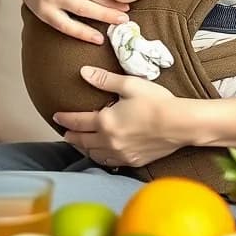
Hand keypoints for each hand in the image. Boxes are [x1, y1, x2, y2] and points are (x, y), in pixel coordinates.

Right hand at [6, 0, 129, 44]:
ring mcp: (45, 4)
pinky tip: (94, 38)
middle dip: (107, 14)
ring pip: (73, 21)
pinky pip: (61, 27)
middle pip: (85, 7)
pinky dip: (78, 34)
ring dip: (95, 28)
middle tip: (125, 18)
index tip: (126, 2)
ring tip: (113, 30)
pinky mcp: (40, 12)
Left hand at [53, 66, 184, 167]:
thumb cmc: (156, 101)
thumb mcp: (129, 85)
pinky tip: (101, 154)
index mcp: (105, 122)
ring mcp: (120, 154)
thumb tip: (83, 72)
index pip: (77, 121)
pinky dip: (100, 157)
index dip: (65, 119)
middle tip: (64, 131)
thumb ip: (104, 80)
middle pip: (82, 141)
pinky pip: (109, 162)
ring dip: (84, 148)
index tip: (56, 116)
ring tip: (80, 142)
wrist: (180, 124)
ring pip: (94, 154)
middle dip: (71, 135)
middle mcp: (109, 141)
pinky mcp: (132, 161)